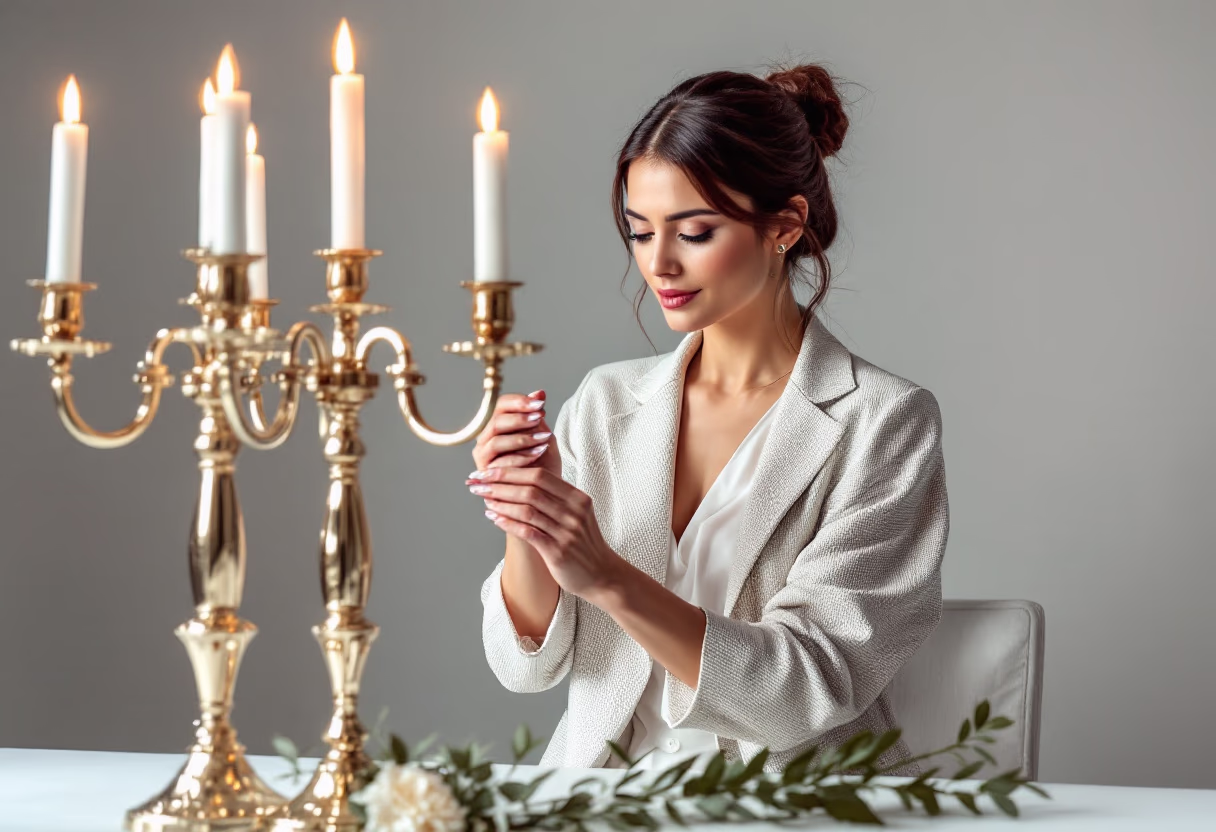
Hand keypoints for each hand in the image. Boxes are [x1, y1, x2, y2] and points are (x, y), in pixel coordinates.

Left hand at [465, 466, 623, 601]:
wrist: (603, 575)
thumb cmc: (584, 543)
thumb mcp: (577, 514)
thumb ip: (555, 498)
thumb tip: (523, 481)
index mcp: (577, 498)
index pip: (540, 475)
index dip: (511, 470)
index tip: (489, 470)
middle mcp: (573, 511)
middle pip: (531, 488)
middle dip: (500, 483)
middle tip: (477, 481)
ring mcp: (567, 532)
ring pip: (527, 509)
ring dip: (500, 502)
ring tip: (482, 498)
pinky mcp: (558, 552)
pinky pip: (528, 532)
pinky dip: (508, 523)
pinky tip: (493, 518)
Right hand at [471, 389, 560, 477]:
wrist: (544, 491)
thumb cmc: (543, 463)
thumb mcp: (544, 436)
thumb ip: (538, 416)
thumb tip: (540, 392)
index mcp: (498, 425)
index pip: (501, 405)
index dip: (519, 402)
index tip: (540, 404)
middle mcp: (486, 439)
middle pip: (496, 422)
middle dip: (519, 419)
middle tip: (539, 418)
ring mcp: (483, 458)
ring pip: (496, 442)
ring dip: (521, 439)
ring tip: (543, 439)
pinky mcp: (487, 476)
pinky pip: (501, 464)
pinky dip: (521, 458)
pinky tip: (539, 453)